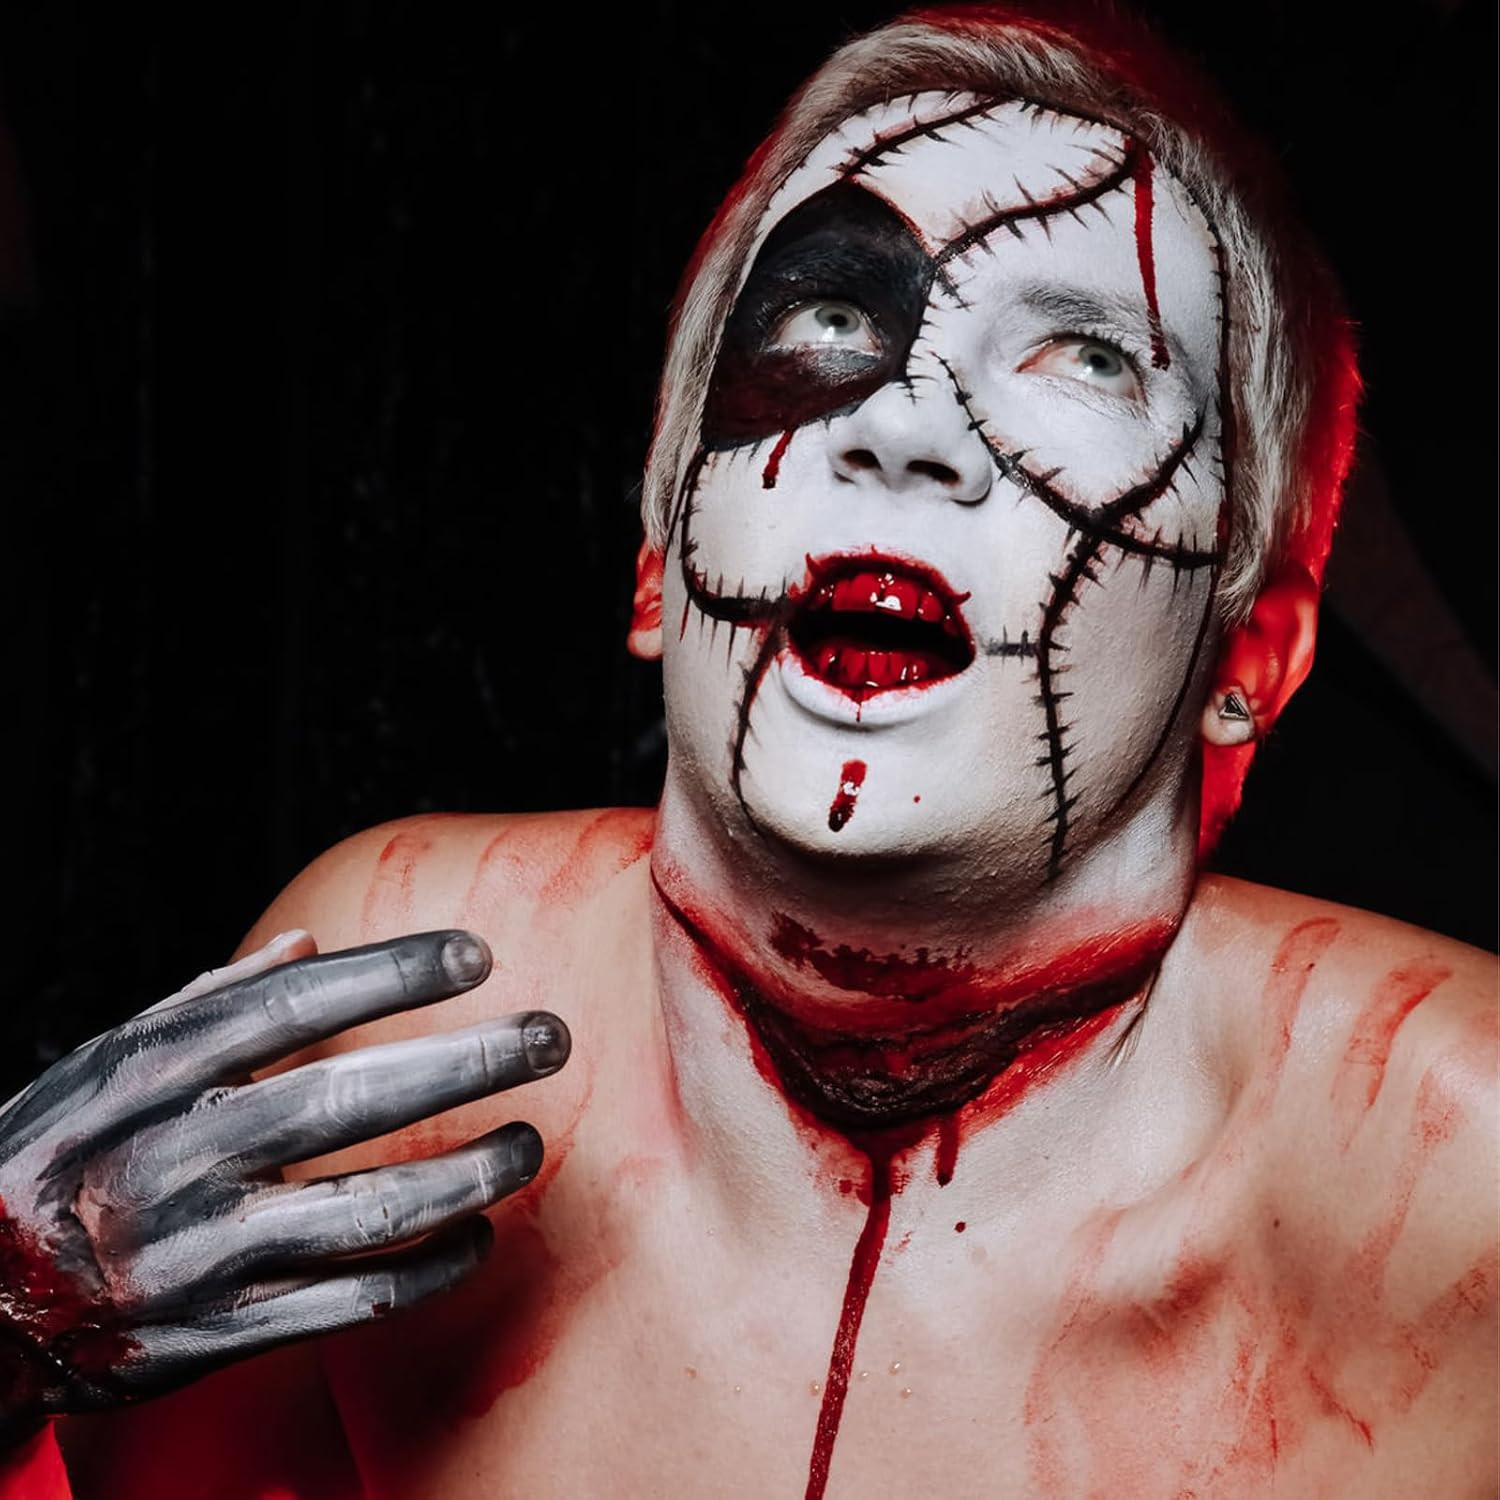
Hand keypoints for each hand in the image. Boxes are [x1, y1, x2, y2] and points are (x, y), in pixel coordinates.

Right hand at [0, 928, 567, 1439]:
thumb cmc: (59, 1157)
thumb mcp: (102, 1065)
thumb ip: (204, 1004)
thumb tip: (303, 946)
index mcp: (141, 1078)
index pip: (287, 1006)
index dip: (390, 973)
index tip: (476, 954)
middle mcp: (167, 1162)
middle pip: (343, 1101)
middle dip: (463, 1064)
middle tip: (548, 1036)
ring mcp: (193, 1257)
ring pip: (363, 1212)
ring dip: (467, 1175)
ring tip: (529, 1142)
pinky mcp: (216, 1335)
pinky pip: (348, 1304)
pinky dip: (427, 1271)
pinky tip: (477, 1238)